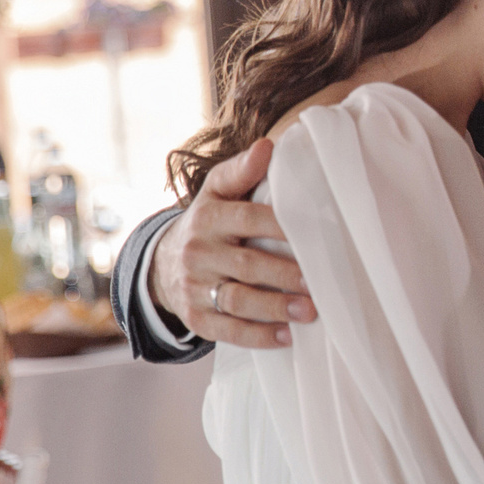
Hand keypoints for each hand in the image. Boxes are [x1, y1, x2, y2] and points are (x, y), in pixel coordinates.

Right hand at [152, 138, 314, 348]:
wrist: (163, 264)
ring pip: (238, 300)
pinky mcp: (196, 318)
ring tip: (310, 311)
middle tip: (320, 281)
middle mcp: (198, 252)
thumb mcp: (216, 193)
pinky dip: (257, 336)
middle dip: (285, 274)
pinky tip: (285, 336)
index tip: (316, 232)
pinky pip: (227, 330)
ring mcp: (194, 287)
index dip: (281, 226)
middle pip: (247, 264)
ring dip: (275, 308)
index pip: (248, 218)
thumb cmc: (208, 223)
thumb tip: (268, 146)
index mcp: (208, 218)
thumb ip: (242, 172)